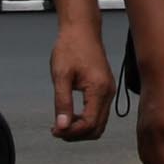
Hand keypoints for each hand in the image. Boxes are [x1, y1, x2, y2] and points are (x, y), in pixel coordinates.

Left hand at [48, 20, 115, 141]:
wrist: (81, 29)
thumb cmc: (71, 47)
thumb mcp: (61, 75)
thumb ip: (62, 102)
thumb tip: (62, 126)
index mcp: (99, 89)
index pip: (89, 124)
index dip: (71, 132)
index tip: (55, 130)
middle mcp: (108, 92)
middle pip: (97, 128)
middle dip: (77, 134)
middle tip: (57, 130)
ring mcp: (108, 91)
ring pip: (99, 123)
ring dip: (81, 128)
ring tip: (62, 123)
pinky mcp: (105, 89)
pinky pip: (98, 113)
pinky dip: (85, 119)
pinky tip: (71, 114)